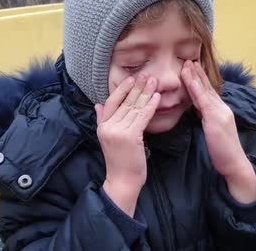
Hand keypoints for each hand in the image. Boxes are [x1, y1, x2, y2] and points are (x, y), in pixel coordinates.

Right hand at [95, 73, 159, 215]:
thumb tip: (98, 104)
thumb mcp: (107, 138)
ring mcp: (119, 131)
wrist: (122, 180)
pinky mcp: (130, 137)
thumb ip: (102, 120)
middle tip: (147, 74)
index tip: (132, 78)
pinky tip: (157, 98)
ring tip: (154, 82)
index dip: (122, 89)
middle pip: (125, 102)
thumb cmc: (119, 160)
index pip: (112, 101)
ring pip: (135, 108)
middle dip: (137, 87)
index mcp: (102, 125)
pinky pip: (142, 117)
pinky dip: (150, 106)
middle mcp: (109, 126)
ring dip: (146, 93)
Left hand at [181, 60, 255, 202]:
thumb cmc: (223, 152)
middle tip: (187, 59)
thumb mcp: (214, 131)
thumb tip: (200, 112)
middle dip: (197, 73)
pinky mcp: (216, 119)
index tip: (191, 68)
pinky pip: (204, 101)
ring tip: (186, 64)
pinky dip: (197, 89)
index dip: (200, 80)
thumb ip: (208, 119)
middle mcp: (222, 108)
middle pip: (207, 87)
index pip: (208, 92)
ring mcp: (220, 112)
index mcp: (220, 111)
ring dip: (195, 76)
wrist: (234, 164)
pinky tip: (191, 80)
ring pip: (205, 91)